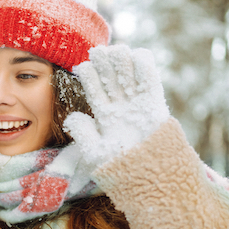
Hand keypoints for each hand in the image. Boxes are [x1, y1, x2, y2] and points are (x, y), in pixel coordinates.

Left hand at [64, 44, 169, 169]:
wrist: (149, 179)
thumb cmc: (120, 170)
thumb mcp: (95, 153)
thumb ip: (83, 134)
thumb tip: (71, 116)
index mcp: (106, 119)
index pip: (96, 93)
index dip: (89, 78)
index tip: (80, 66)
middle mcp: (122, 110)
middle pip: (112, 81)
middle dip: (105, 65)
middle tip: (97, 51)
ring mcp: (139, 106)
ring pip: (130, 78)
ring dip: (123, 62)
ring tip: (114, 49)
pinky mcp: (156, 106)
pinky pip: (151, 83)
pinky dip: (145, 68)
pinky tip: (137, 54)